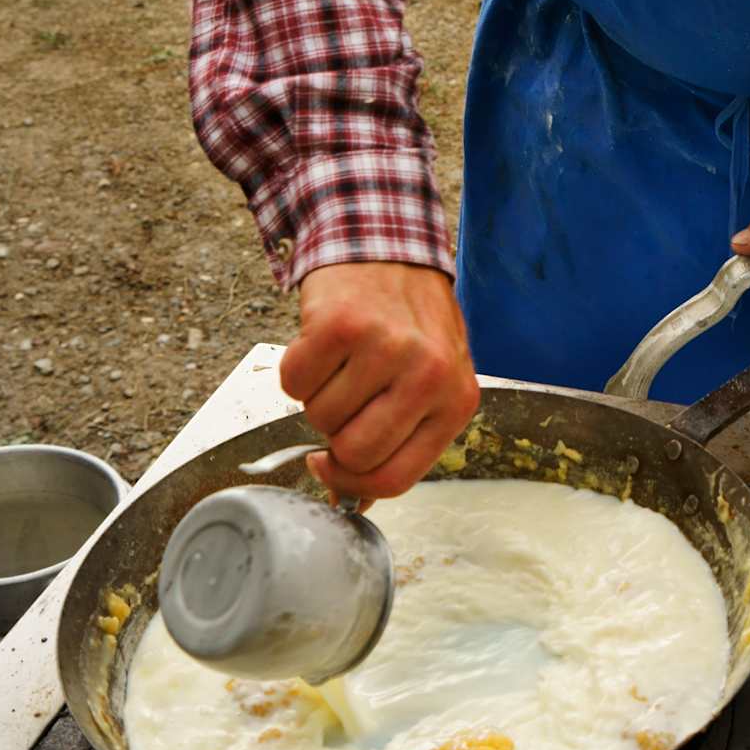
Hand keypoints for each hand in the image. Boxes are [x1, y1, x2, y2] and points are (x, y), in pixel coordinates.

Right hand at [278, 262, 479, 501]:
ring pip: (318, 419)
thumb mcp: (428, 379)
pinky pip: (293, 382)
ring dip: (316, 396)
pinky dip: (296, 368)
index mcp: (456, 400)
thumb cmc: (408, 320)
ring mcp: (386, 348)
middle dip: (333, 437)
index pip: (395, 479)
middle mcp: (429, 374)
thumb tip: (351, 506)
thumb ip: (402, 439)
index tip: (331, 468)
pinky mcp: (341, 324)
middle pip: (354, 455)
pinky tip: (323, 341)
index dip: (352, 485)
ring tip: (342, 360)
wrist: (388, 243)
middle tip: (342, 399)